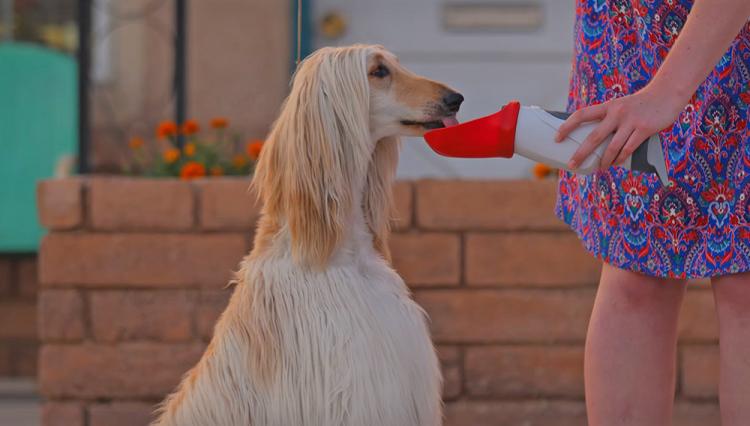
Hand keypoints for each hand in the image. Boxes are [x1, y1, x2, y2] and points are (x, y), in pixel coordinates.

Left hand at [554, 83, 685, 169]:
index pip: (582, 114)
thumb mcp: (620, 106)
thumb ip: (608, 119)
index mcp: (608, 106)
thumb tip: (593, 139)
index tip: (556, 138)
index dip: (567, 126)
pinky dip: (620, 159)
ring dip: (604, 161)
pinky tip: (615, 163)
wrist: (667, 94)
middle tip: (572, 164)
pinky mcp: (644, 129)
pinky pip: (628, 149)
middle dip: (581, 153)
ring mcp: (631, 121)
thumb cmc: (640, 104)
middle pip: (594, 137)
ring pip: (612, 147)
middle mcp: (617, 113)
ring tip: (599, 168)